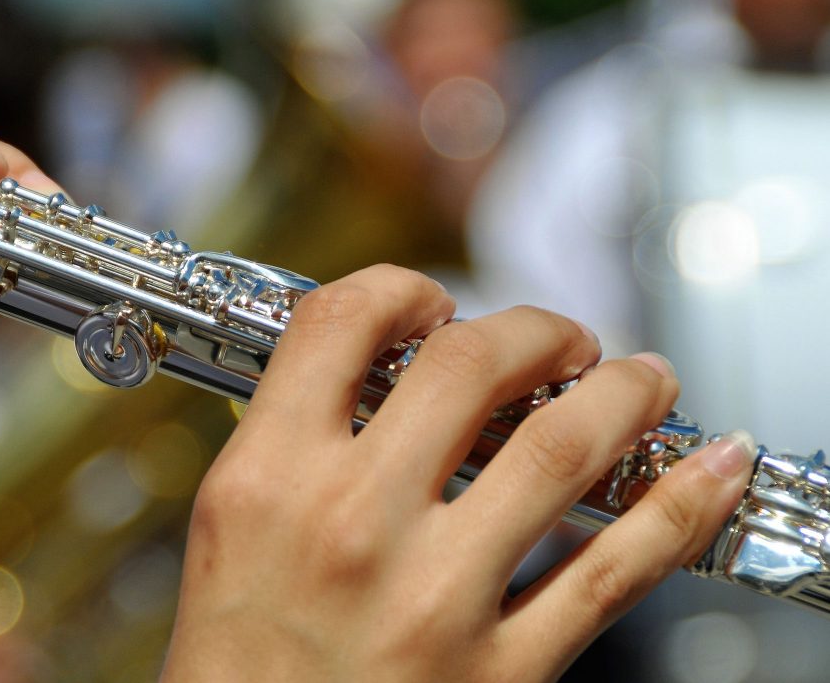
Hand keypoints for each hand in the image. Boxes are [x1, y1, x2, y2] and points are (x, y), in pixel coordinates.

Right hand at [163, 265, 755, 681]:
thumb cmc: (235, 669)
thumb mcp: (227, 534)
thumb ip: (292, 446)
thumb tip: (377, 378)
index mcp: (266, 482)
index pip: (341, 324)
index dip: (400, 289)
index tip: (431, 304)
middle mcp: (349, 526)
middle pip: (470, 364)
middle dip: (534, 330)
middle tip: (558, 340)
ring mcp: (431, 599)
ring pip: (560, 449)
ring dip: (622, 394)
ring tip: (641, 380)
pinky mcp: (498, 674)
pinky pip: (610, 574)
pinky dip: (676, 509)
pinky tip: (706, 470)